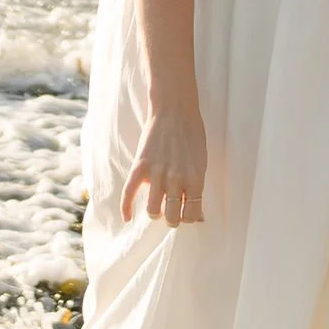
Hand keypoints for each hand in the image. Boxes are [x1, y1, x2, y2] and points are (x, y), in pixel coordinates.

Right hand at [122, 105, 208, 226]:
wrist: (174, 109)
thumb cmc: (192, 135)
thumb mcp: (202, 163)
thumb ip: (197, 189)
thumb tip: (198, 217)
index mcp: (195, 179)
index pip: (192, 215)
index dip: (189, 218)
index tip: (186, 212)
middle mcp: (176, 180)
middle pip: (172, 217)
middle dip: (172, 219)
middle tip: (171, 212)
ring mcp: (157, 173)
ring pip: (153, 211)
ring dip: (155, 213)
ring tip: (157, 208)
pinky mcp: (140, 166)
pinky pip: (129, 193)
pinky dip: (126, 209)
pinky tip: (128, 218)